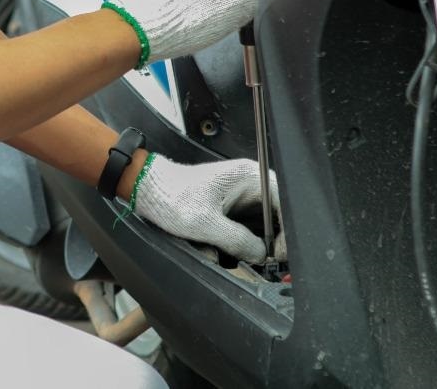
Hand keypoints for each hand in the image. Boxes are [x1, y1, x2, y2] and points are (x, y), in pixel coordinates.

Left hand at [133, 155, 285, 263]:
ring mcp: (241, 193)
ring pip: (266, 221)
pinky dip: (248, 238)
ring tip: (254, 257)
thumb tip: (261, 255)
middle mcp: (249, 182)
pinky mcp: (231, 204)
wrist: (147, 189)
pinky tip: (240, 250)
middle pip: (280, 212)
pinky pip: (250, 223)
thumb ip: (238, 241)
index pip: (286, 201)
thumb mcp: (205, 223)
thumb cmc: (171, 196)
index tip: (280, 253)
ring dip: (262, 240)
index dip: (289, 230)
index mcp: (249, 177)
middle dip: (277, 238)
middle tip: (269, 260)